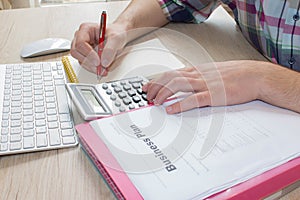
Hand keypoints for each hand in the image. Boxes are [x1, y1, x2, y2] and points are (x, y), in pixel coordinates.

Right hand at [70, 23, 126, 73]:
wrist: (120, 38)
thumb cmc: (117, 33)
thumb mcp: (116, 38)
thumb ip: (110, 49)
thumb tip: (104, 61)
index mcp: (86, 29)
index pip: (80, 43)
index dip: (88, 53)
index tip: (98, 61)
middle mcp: (82, 38)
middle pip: (76, 52)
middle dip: (88, 62)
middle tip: (100, 67)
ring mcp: (83, 48)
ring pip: (80, 60)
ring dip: (91, 67)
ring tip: (103, 69)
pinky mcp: (86, 56)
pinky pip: (86, 65)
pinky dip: (93, 69)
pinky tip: (102, 69)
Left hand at [143, 60, 263, 113]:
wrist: (255, 76)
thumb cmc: (235, 74)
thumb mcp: (212, 72)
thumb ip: (198, 77)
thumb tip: (184, 82)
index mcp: (197, 70)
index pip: (171, 73)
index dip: (156, 80)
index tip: (147, 86)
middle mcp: (198, 75)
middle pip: (170, 78)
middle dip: (156, 87)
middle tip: (147, 96)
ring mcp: (205, 84)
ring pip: (178, 85)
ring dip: (164, 94)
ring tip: (156, 102)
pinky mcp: (214, 95)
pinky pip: (193, 99)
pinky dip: (180, 104)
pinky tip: (171, 109)